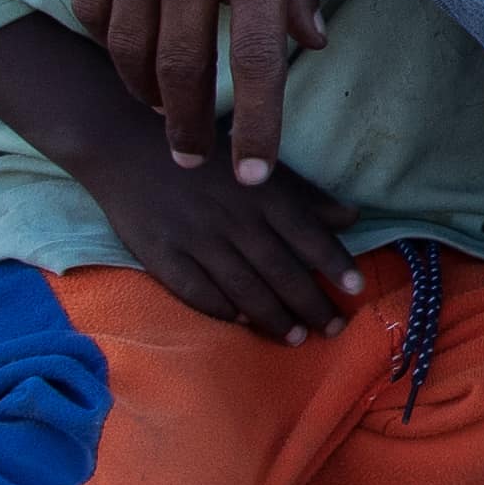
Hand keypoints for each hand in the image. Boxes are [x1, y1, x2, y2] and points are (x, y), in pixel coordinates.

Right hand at [70, 0, 330, 181]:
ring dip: (147, 88)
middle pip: (182, 68)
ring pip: (129, 43)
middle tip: (199, 156)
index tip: (254, 173)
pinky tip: (128, 46)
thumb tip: (304, 46)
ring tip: (164, 108)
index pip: (260, 62)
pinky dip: (109, 35)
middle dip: (191, 125)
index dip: (259, 128)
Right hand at [83, 139, 364, 342]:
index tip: (357, 290)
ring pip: (243, 288)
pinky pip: (196, 291)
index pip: (307, 235)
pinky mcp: (161, 256)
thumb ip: (305, 194)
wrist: (126, 148)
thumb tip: (351, 217)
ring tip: (298, 337)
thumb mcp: (259, 168)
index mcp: (261, 193)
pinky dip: (222, 309)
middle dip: (312, 303)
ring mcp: (195, 239)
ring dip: (274, 316)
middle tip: (334, 328)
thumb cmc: (205, 158)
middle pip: (280, 270)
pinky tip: (242, 323)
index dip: (334, 264)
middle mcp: (232, 218)